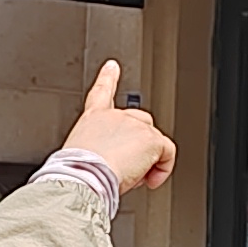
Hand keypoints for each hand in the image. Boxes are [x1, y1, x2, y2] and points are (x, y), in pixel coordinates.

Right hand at [64, 60, 175, 193]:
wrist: (84, 176)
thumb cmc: (80, 172)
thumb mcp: (82, 155)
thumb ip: (99, 151)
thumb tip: (114, 163)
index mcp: (93, 118)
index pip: (102, 92)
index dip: (108, 77)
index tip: (113, 66)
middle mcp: (115, 116)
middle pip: (139, 122)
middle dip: (138, 145)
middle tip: (128, 168)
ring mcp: (135, 125)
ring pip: (153, 141)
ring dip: (147, 161)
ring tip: (132, 176)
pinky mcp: (151, 138)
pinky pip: (167, 153)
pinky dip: (163, 168)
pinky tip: (151, 180)